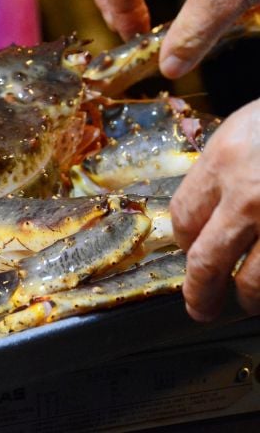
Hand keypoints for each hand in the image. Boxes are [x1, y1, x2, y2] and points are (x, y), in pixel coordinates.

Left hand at [170, 98, 259, 320]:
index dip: (182, 241)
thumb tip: (207, 212)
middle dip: (200, 291)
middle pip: (207, 260)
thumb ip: (223, 170)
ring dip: (248, 299)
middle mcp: (251, 195)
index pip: (183, 217)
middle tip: (199, 307)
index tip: (187, 250)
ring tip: (247, 301)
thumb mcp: (248, 127)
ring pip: (254, 283)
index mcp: (226, 161)